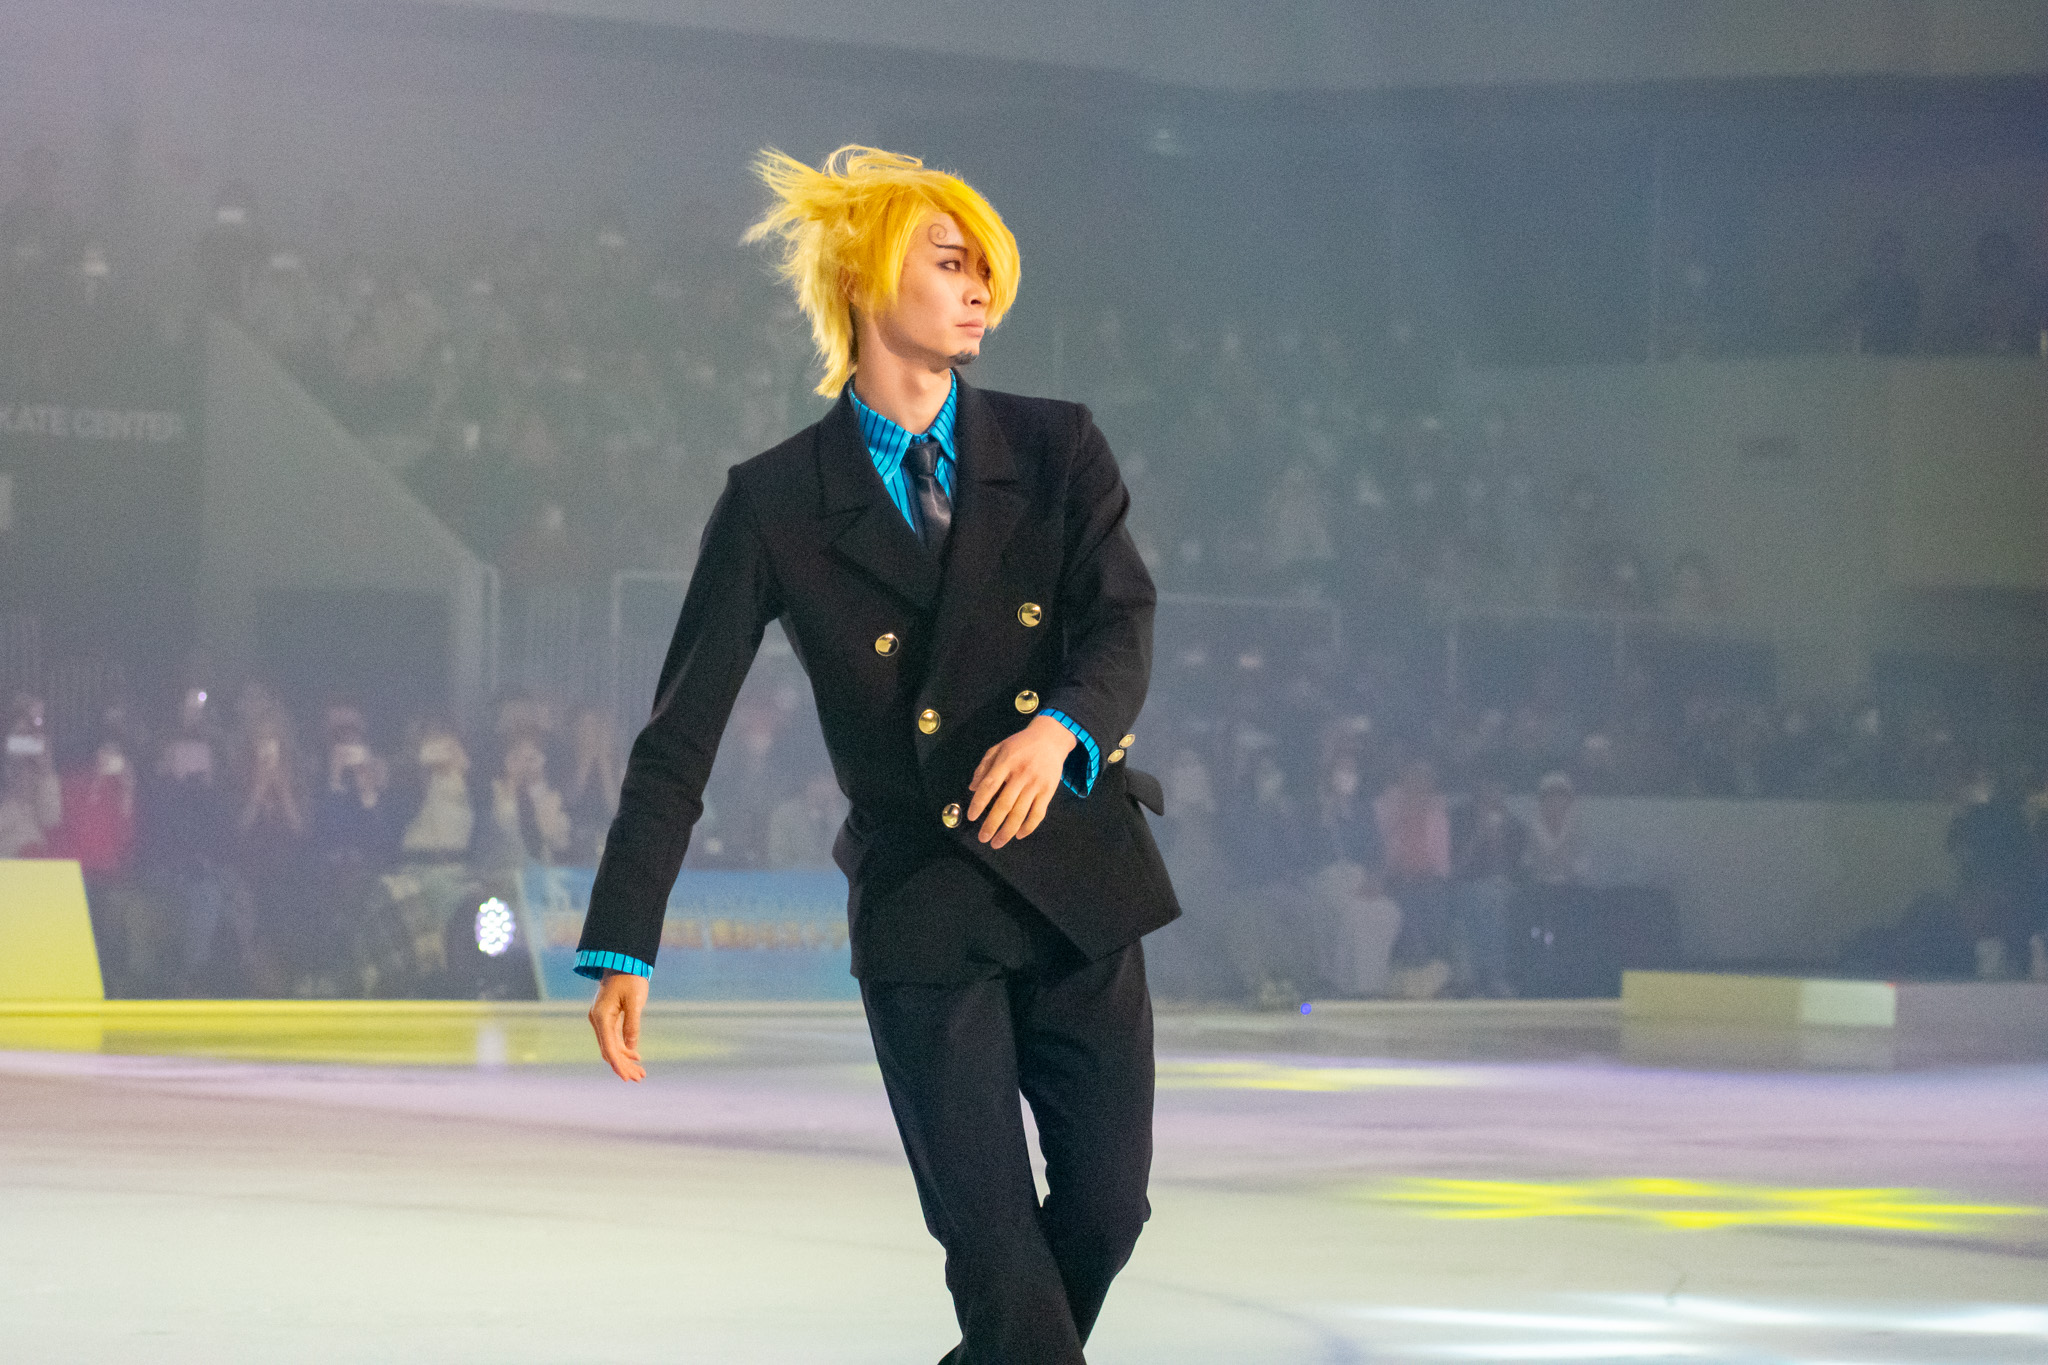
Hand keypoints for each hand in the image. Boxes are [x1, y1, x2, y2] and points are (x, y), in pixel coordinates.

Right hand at [588, 969, 648, 1081]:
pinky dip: (623, 1049)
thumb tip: (632, 1047)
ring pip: (611, 1047)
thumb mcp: (635, 1001)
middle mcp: (597, 1021)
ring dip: (624, 1060)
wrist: (623, 961)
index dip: (618, 1064)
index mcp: (601, 1017)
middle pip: (609, 1050)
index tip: (627, 1077)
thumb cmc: (630, 978)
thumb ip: (632, 1024)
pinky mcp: (606, 1019)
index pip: (609, 1047)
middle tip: (640, 1078)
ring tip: (640, 1073)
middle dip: (624, 1066)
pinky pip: (613, 1039)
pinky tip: (636, 1057)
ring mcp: (600, 1020)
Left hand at [967, 714, 1075, 848]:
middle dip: (991, 824)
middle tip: (982, 838)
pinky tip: (1019, 835)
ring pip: (1020, 813)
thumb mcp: (999, 748)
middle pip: (1004, 804)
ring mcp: (1036, 784)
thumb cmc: (1020, 745)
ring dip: (1007, 831)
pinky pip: (1038, 814)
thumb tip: (972, 788)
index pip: (989, 786)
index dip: (979, 803)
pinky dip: (1028, 827)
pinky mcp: (1048, 791)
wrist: (1050, 739)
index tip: (972, 817)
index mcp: (1006, 762)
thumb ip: (984, 767)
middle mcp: (1021, 774)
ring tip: (997, 843)